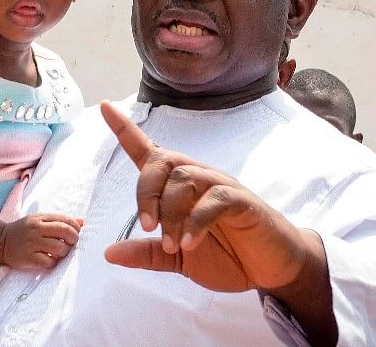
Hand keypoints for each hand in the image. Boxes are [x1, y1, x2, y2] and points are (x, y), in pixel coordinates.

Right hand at [1, 213, 81, 268]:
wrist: (1, 241)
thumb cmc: (25, 231)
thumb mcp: (40, 220)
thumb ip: (60, 220)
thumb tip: (83, 221)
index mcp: (40, 218)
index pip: (65, 219)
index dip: (76, 228)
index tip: (76, 234)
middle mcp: (36, 228)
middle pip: (64, 231)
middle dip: (73, 239)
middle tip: (71, 244)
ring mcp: (31, 243)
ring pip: (59, 248)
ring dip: (63, 252)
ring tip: (58, 253)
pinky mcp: (28, 257)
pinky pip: (49, 262)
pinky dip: (52, 262)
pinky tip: (48, 260)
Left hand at [100, 100, 314, 292]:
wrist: (271, 269)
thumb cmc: (227, 254)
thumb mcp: (178, 258)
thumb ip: (146, 253)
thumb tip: (108, 253)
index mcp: (179, 187)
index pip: (148, 151)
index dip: (125, 129)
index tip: (104, 107)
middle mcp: (198, 178)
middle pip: (162, 160)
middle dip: (145, 191)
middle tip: (146, 226)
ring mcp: (221, 186)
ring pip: (185, 178)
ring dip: (171, 212)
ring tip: (171, 244)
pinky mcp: (242, 201)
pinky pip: (215, 199)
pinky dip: (197, 221)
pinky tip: (190, 244)